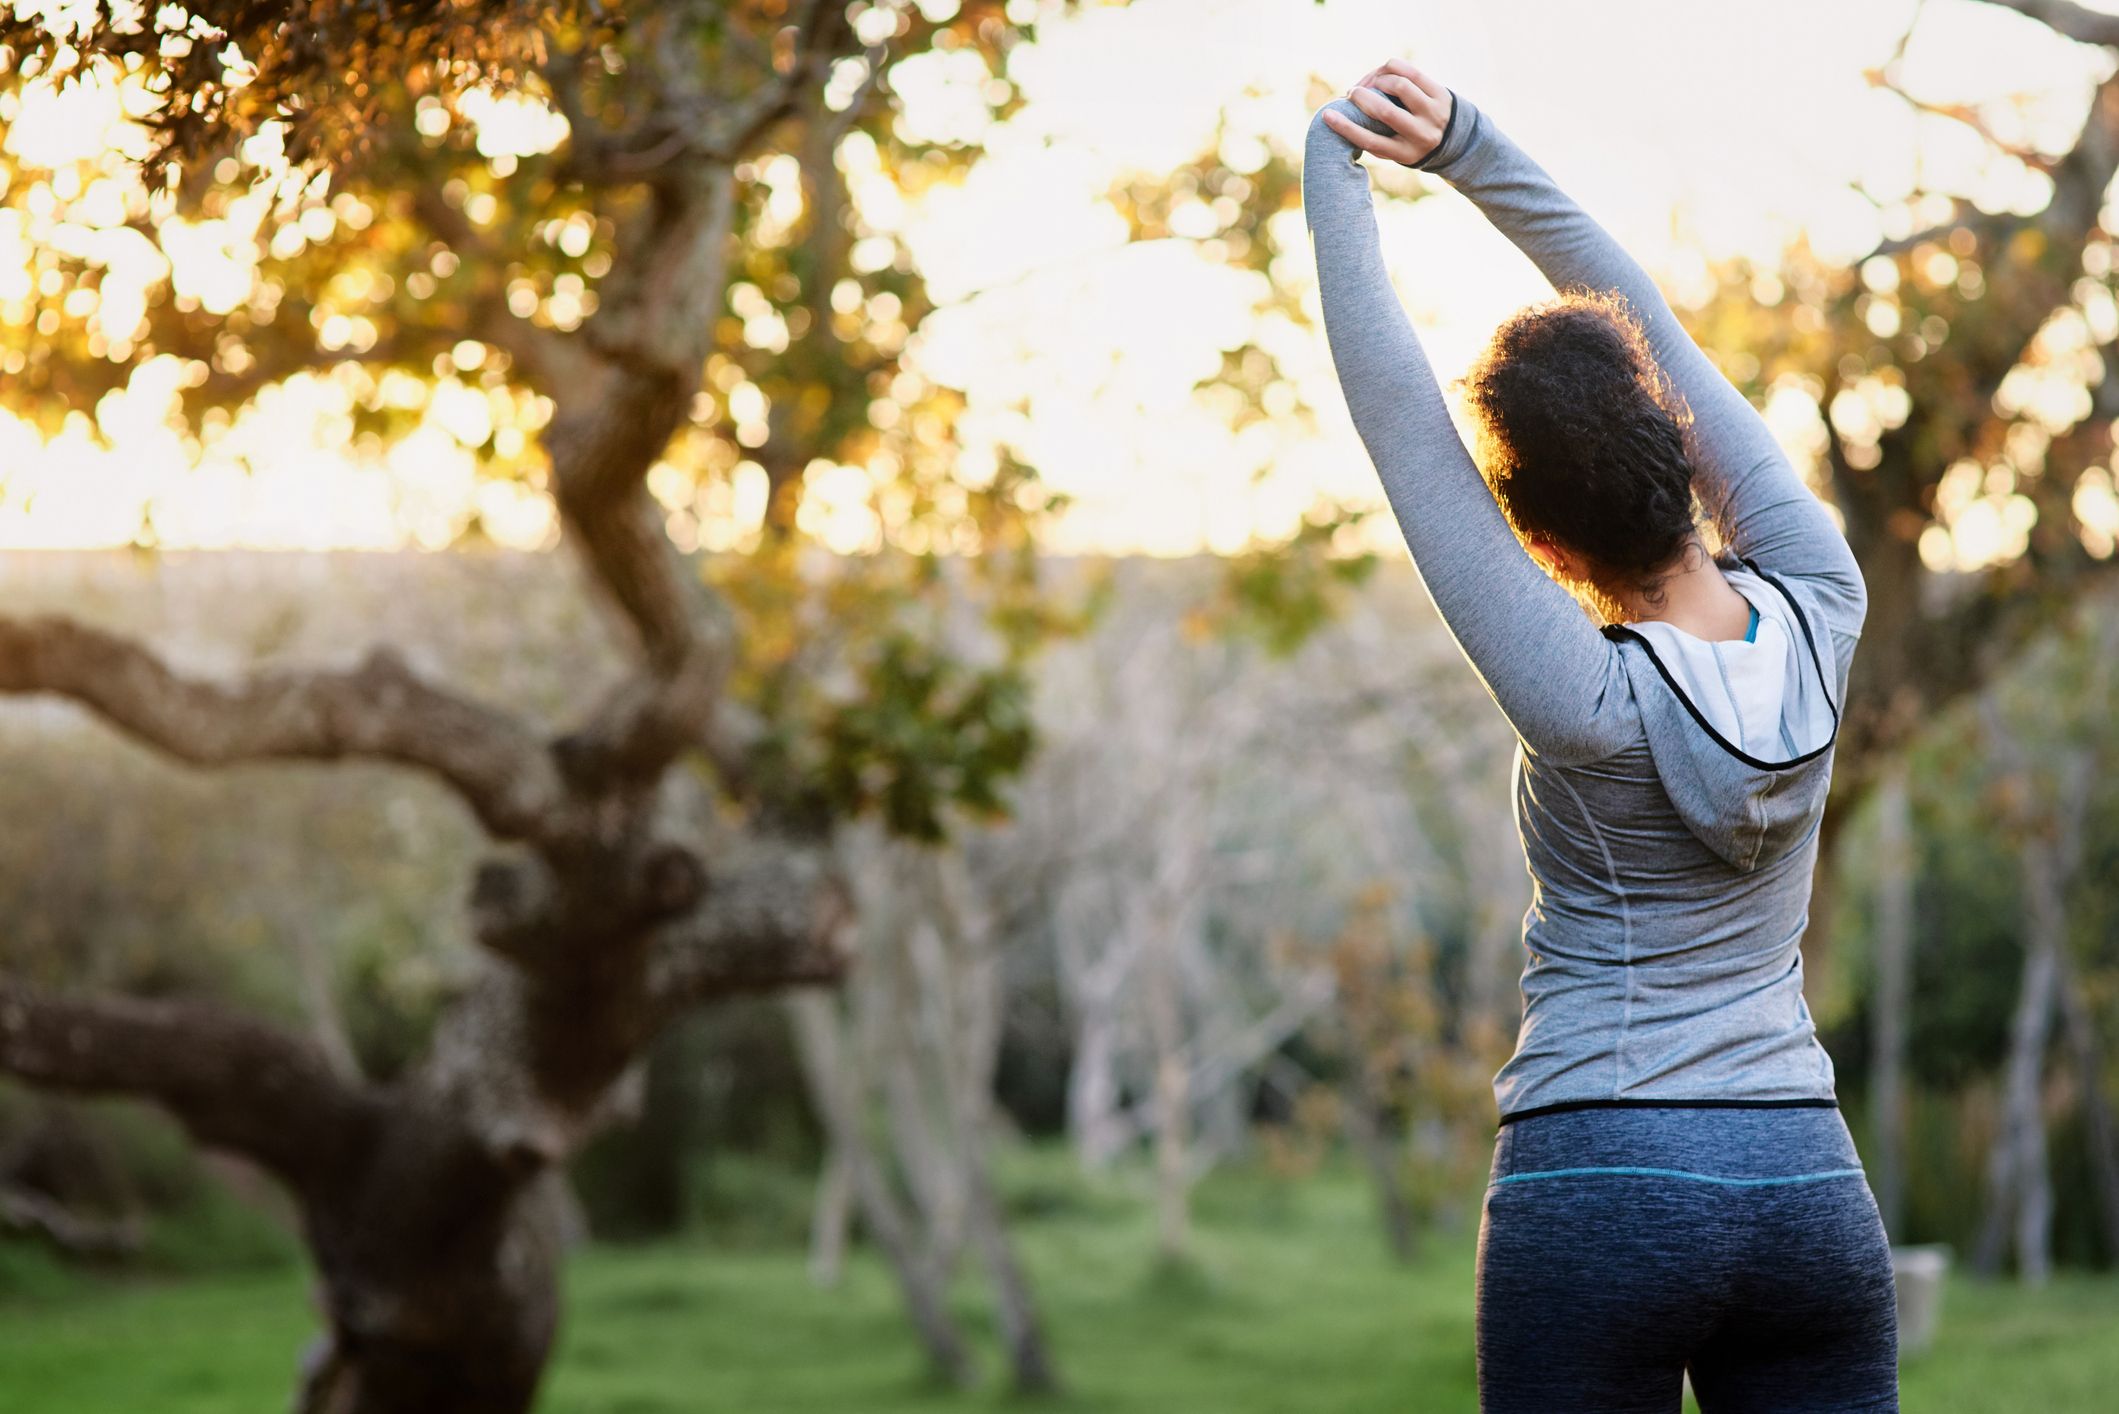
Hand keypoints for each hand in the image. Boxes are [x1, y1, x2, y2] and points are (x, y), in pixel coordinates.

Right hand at [1322, 59, 1453, 166]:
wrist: (1455, 139)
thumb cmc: (1410, 144)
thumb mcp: (1394, 152)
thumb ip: (1372, 140)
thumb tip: (1340, 121)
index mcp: (1406, 153)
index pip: (1371, 141)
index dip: (1346, 128)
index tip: (1327, 115)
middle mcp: (1421, 133)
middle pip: (1385, 111)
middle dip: (1362, 98)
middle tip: (1351, 93)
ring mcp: (1433, 111)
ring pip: (1399, 85)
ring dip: (1377, 80)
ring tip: (1369, 83)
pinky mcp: (1440, 92)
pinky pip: (1411, 71)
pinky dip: (1391, 68)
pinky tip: (1382, 72)